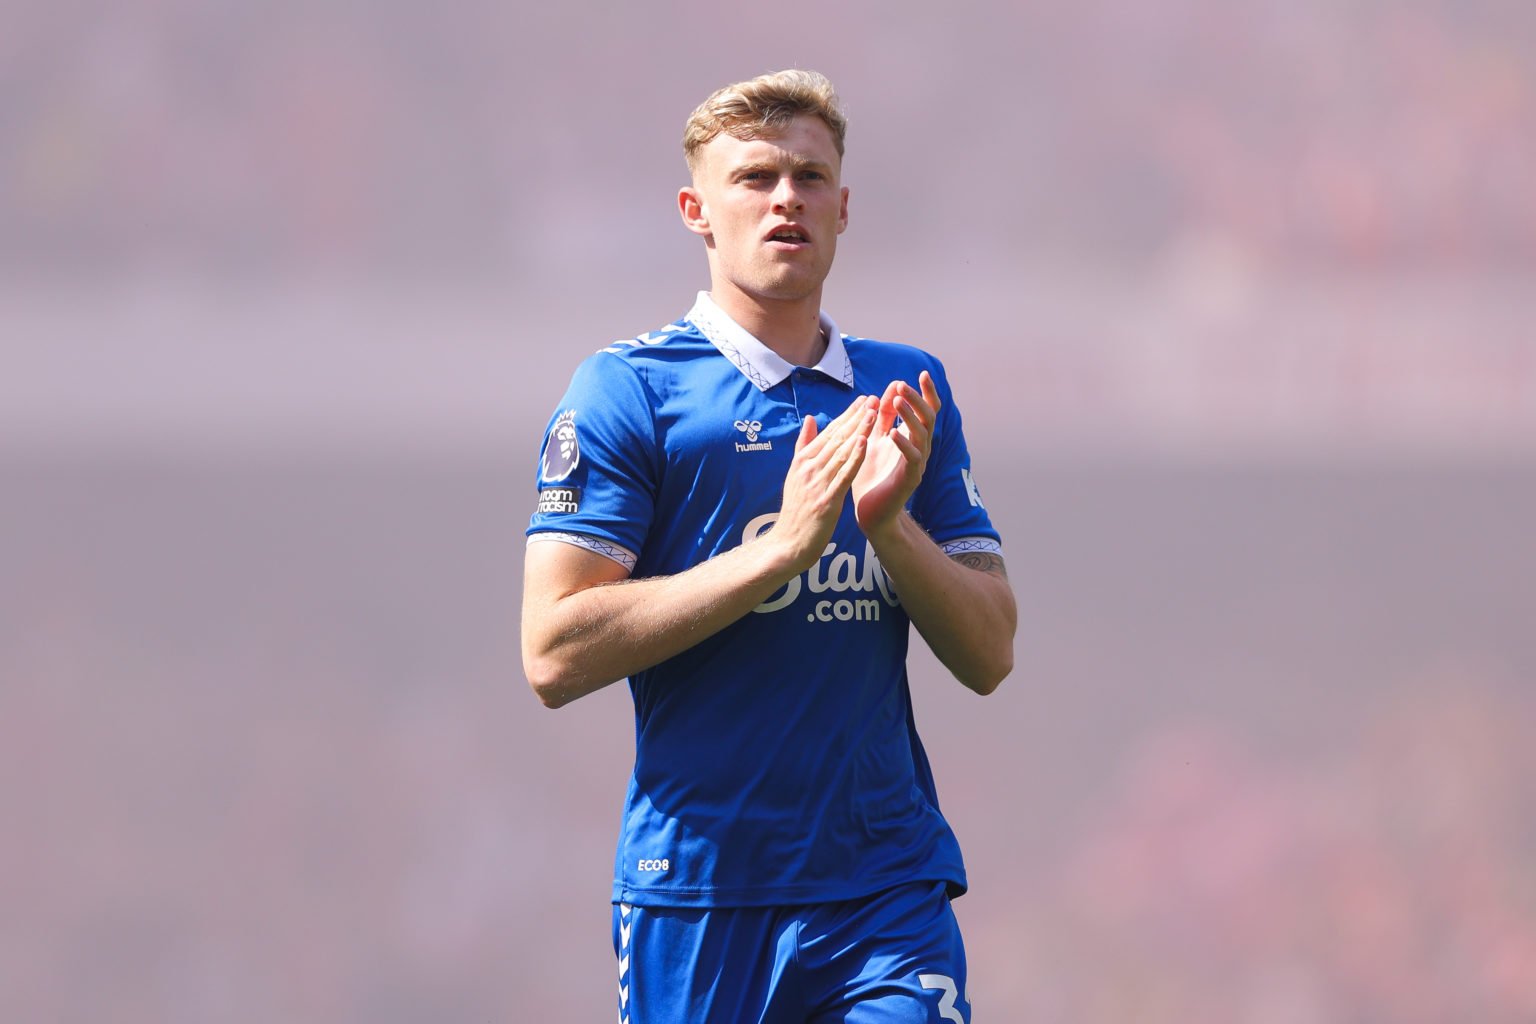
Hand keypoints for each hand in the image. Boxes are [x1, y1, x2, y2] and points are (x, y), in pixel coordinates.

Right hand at [767, 395, 877, 571]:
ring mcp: (816, 483)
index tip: (864, 400)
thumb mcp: (796, 474)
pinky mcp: (826, 500)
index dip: (848, 415)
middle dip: (856, 417)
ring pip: (841, 451)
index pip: (829, 432)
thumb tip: (810, 418)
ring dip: (859, 431)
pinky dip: (854, 457)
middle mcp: (808, 468)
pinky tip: (865, 442)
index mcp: (803, 461)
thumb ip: (803, 446)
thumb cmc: (796, 511)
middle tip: (874, 398)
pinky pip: (843, 474)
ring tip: (874, 413)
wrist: (788, 543)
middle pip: (836, 437)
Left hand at [852, 370, 939, 536]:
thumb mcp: (874, 438)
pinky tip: (893, 433)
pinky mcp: (909, 479)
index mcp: (912, 437)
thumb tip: (891, 387)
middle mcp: (919, 448)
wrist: (870, 511)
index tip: (922, 373)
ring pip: (922, 434)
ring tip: (898, 400)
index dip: (926, 392)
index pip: (926, 410)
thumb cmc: (872, 475)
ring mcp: (917, 464)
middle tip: (903, 385)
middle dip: (917, 399)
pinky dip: (904, 445)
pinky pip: (912, 459)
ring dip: (909, 415)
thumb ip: (883, 416)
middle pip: (928, 417)